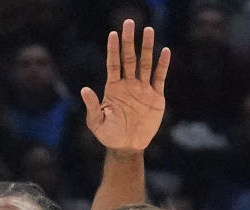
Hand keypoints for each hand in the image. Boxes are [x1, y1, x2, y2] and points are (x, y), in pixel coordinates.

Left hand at [80, 19, 170, 152]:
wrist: (127, 146)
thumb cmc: (109, 135)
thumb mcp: (96, 122)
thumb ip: (92, 106)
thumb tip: (85, 89)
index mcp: (113, 88)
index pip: (113, 64)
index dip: (113, 50)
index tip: (113, 34)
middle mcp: (128, 84)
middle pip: (129, 58)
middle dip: (129, 41)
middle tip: (129, 22)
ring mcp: (142, 89)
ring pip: (145, 63)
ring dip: (147, 47)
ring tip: (148, 30)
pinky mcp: (156, 97)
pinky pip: (159, 77)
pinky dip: (163, 65)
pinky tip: (165, 51)